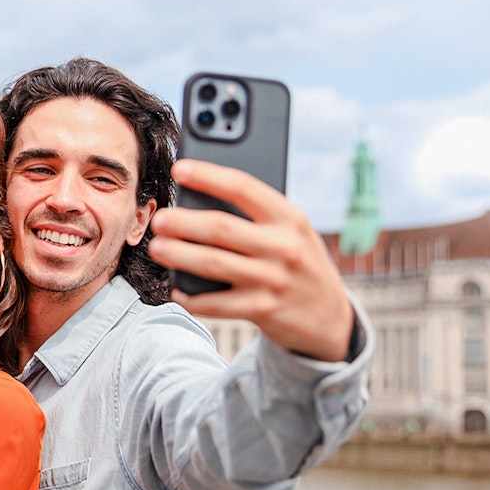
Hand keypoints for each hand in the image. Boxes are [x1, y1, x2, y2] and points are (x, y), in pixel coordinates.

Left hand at [148, 159, 352, 361]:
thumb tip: (199, 200)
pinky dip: (192, 299)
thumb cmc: (300, 264)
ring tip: (157, 248)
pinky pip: (218, 304)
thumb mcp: (293, 233)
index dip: (208, 176)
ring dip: (179, 256)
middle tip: (159, 219)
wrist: (332, 320)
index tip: (178, 169)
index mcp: (289, 218)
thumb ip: (258, 218)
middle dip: (183, 222)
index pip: (244, 188)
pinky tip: (177, 292)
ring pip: (214, 264)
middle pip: (221, 228)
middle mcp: (283, 247)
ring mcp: (273, 280)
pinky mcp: (263, 310)